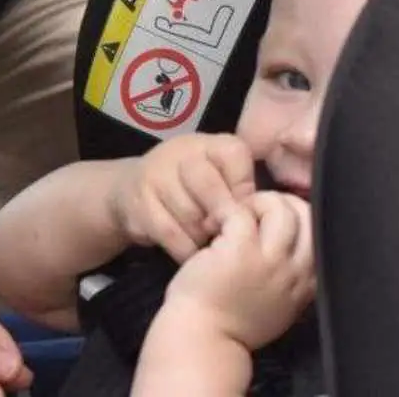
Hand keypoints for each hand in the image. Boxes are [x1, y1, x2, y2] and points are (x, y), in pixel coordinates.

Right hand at [109, 134, 255, 261]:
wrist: (131, 192)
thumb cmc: (189, 191)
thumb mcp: (217, 180)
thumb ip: (241, 190)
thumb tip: (267, 218)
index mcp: (208, 144)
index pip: (236, 155)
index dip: (243, 189)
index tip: (242, 212)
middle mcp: (180, 152)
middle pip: (209, 185)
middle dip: (221, 216)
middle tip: (226, 235)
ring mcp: (155, 175)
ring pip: (190, 214)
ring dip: (203, 237)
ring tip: (209, 246)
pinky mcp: (139, 202)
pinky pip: (171, 233)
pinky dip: (186, 250)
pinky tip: (192, 254)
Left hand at [164, 192, 314, 350]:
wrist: (203, 338)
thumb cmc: (232, 321)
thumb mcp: (280, 305)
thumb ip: (291, 277)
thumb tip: (287, 242)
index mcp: (308, 283)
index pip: (321, 232)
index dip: (296, 216)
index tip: (270, 222)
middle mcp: (296, 271)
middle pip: (307, 214)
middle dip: (281, 203)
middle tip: (252, 215)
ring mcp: (270, 261)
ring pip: (279, 207)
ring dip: (254, 203)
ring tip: (232, 220)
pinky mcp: (240, 252)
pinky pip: (241, 212)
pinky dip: (226, 212)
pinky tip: (212, 227)